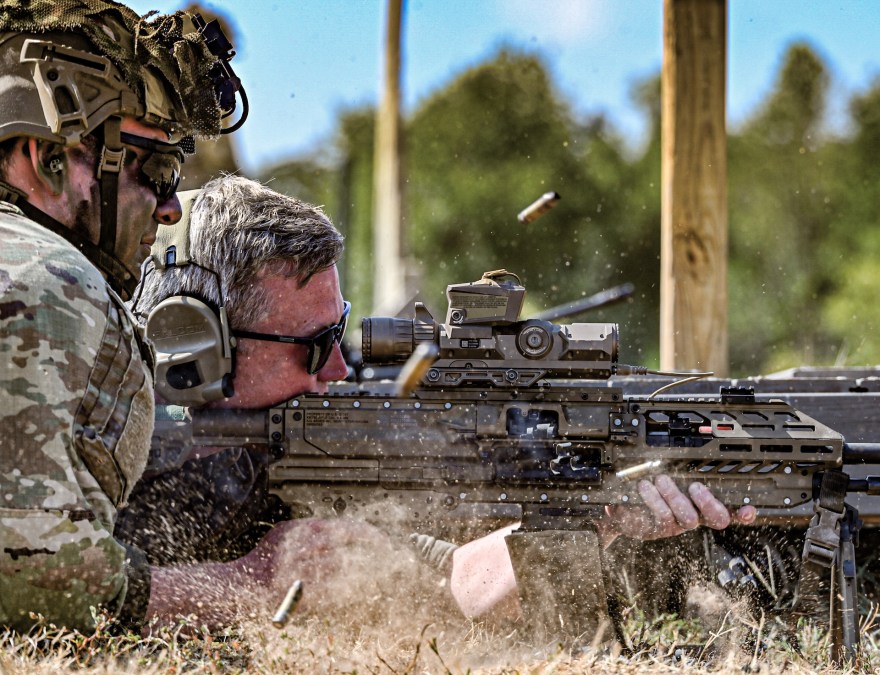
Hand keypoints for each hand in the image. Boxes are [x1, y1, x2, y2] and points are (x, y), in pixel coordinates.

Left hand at [601, 474, 756, 541]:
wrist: (620, 506)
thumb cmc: (649, 489)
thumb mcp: (668, 476)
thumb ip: (684, 469)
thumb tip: (698, 454)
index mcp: (702, 503)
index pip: (731, 510)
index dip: (743, 512)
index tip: (748, 508)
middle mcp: (694, 516)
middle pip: (717, 519)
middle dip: (710, 502)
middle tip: (696, 486)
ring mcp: (677, 524)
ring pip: (688, 517)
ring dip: (675, 496)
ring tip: (661, 479)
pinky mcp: (657, 529)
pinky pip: (662, 517)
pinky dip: (654, 499)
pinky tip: (645, 487)